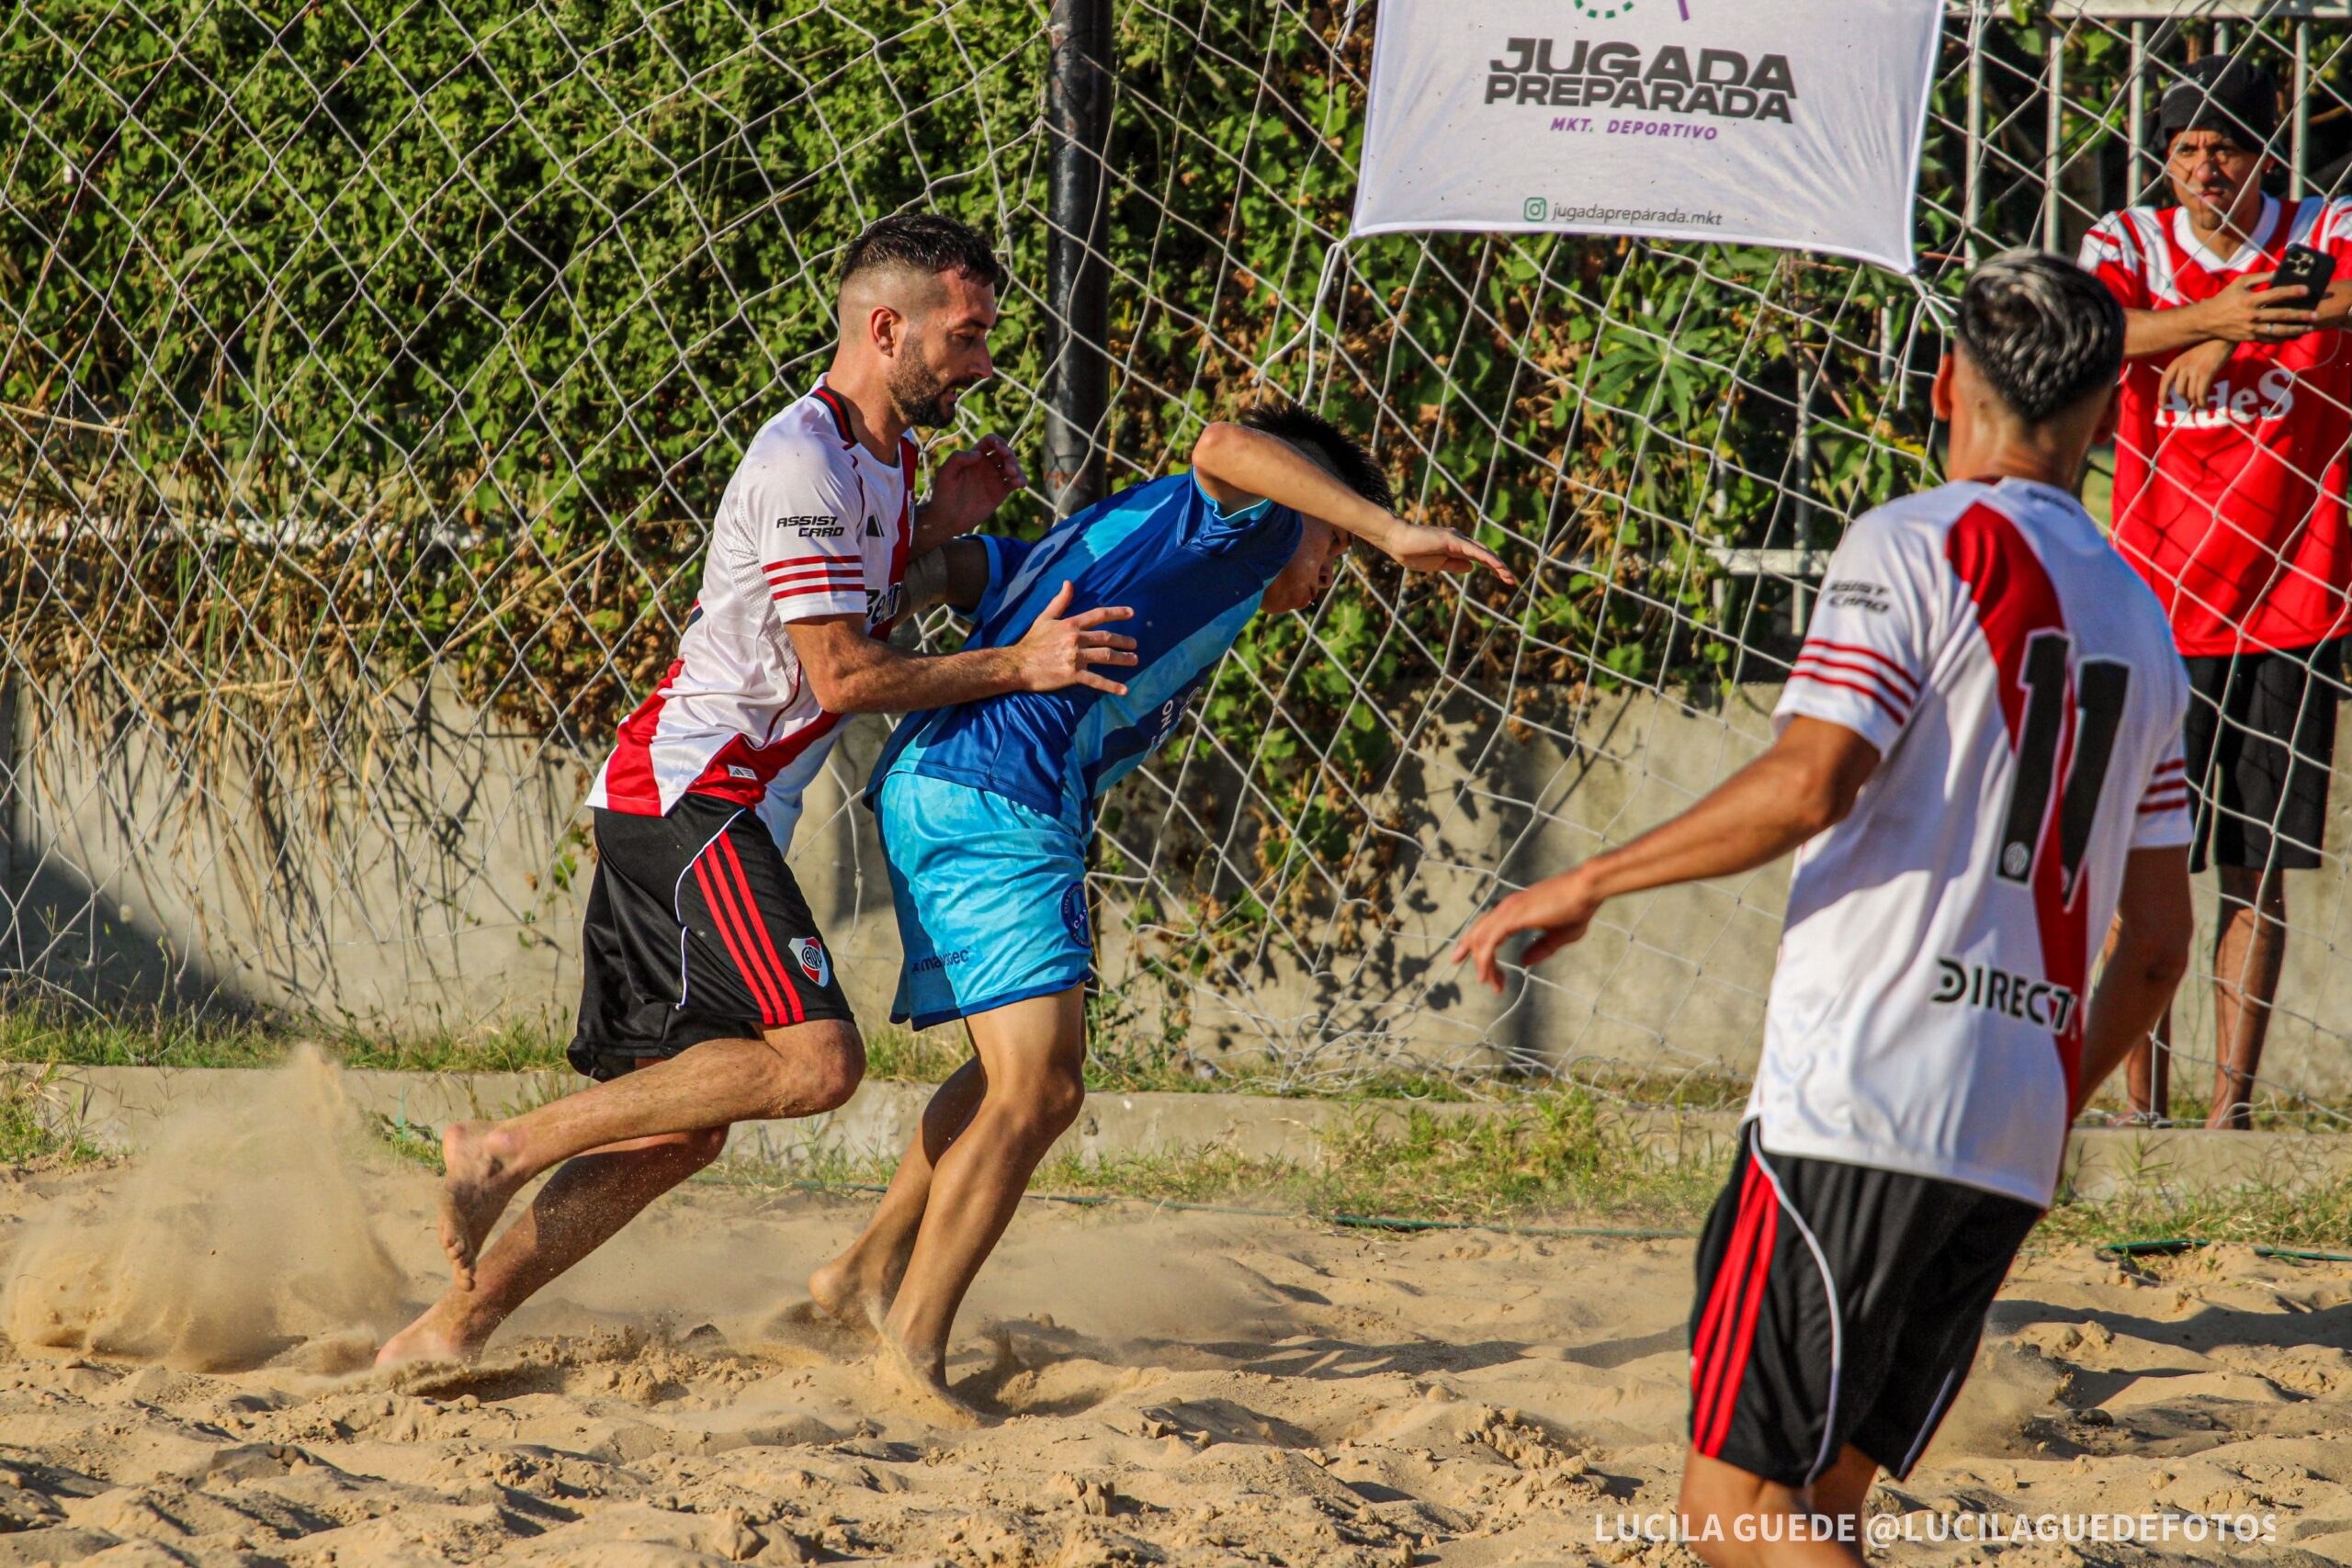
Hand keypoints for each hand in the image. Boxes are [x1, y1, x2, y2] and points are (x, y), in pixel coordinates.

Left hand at [927, 435, 1027, 533]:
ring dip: (1016, 466)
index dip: (997, 441)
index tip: (999, 448)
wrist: (948, 519)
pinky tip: (1020, 483)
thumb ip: (957, 458)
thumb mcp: (945, 473)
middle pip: (1004, 452)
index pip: (990, 441)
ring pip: (1012, 466)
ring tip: (1012, 474)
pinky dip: (1021, 480)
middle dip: (1009, 454)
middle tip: (1007, 465)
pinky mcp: (1000, 492)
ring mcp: (994, 479)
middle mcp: (986, 465)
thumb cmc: (943, 495)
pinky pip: (1014, 483)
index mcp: (973, 457)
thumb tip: (978, 454)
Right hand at [1014, 580, 1138, 694]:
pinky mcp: (1073, 675)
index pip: (1099, 615)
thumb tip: (1069, 583)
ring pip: (1106, 656)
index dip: (1117, 613)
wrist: (1018, 664)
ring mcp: (1075, 657)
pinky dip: (1111, 686)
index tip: (1132, 613)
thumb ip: (1060, 602)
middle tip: (1134, 643)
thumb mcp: (1045, 618)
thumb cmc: (1031, 642)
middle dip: (1123, 640)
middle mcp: (1075, 639)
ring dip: (1123, 658)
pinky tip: (1124, 690)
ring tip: (1134, 660)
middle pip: (1106, 637)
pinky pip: (1096, 680)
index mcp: (1071, 624)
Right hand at [1377, 521, 1517, 584]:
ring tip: (1509, 577)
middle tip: (1511, 580)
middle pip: (1485, 554)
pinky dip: (1487, 559)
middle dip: (1499, 567)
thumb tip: (1472, 567)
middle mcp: (1459, 541)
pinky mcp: (1452, 540)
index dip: (1492, 567)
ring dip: (1497, 565)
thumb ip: (1454, 565)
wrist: (1396, 541)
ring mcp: (1456, 539)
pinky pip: (1474, 551)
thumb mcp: (1437, 564)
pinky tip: (1498, 567)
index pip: (1479, 557)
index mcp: (1455, 548)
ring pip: (1483, 552)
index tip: (1503, 579)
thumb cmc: (1411, 553)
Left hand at [1452, 869, 1603, 992]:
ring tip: (1489, 983)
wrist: (1586, 890)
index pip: (1487, 928)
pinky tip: (1487, 975)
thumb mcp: (1559, 936)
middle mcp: (1507, 908)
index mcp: (1515, 909)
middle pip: (1477, 933)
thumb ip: (1541, 948)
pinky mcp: (1512, 917)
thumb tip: (1524, 961)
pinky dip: (1484, 959)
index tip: (1474, 965)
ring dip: (1482, 963)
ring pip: (1480, 939)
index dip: (1477, 946)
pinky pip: (1488, 942)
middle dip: (1472, 956)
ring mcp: (1508, 911)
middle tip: (1483, 980)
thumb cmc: (1577, 908)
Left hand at [2159, 337, 2234, 409]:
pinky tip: (2208, 405)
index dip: (2162, 394)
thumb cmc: (2210, 341)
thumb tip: (2187, 382)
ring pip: (2191, 394)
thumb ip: (2186, 364)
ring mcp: (2194, 369)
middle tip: (2194, 401)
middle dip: (2187, 399)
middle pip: (2180, 391)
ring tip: (2203, 404)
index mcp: (2177, 360)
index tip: (2163, 405)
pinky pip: (2201, 394)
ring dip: (2197, 402)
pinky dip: (2204, 402)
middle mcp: (2183, 365)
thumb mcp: (2192, 351)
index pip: (2165, 380)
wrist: (2224, 332)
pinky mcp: (2207, 372)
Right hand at [2193, 273, 2317, 343]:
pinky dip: (2282, 338)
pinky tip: (2293, 335)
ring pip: (2278, 330)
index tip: (2306, 290)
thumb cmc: (2224, 299)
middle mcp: (2251, 315)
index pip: (2275, 294)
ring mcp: (2251, 329)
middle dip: (2300, 315)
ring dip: (2295, 329)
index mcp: (2249, 300)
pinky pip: (2269, 339)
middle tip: (2315, 314)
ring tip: (2309, 327)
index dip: (2292, 291)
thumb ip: (2260, 277)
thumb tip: (2279, 273)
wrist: (2207, 321)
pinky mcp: (2249, 338)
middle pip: (2281, 315)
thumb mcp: (2239, 283)